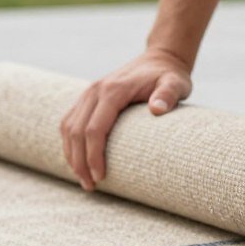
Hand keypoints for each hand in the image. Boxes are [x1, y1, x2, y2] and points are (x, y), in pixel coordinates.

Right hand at [60, 48, 192, 189]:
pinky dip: (70, 143)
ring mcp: (89, 93)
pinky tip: (77, 161)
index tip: (101, 177)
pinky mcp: (88, 98)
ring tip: (83, 179)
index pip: (95, 128)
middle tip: (90, 187)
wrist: (160, 59)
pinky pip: (70, 121)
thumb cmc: (169, 76)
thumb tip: (157, 109)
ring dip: (71, 155)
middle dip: (80, 162)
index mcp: (113, 90)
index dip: (94, 155)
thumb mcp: (176, 84)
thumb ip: (168, 94)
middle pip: (77, 131)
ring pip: (68, 127)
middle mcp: (96, 90)